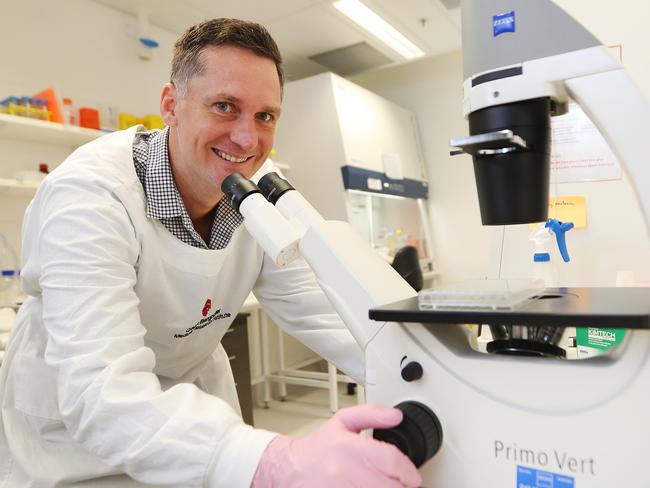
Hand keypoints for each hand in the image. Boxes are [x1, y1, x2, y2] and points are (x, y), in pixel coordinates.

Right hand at [252, 404, 421, 486]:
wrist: (288, 471)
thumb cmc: (316, 450)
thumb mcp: (342, 423)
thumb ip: (371, 415)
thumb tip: (395, 416)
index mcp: (348, 447)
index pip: (392, 462)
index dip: (409, 472)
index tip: (413, 476)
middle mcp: (344, 472)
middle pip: (391, 486)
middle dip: (399, 485)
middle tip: (397, 482)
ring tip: (379, 485)